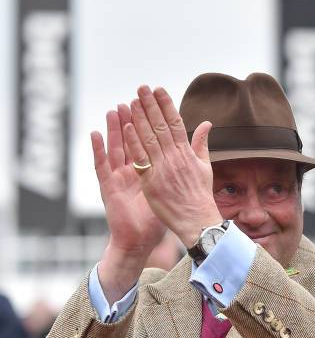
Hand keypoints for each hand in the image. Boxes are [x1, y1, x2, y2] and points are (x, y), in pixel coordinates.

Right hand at [91, 106, 166, 302]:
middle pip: (133, 140)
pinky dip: (97, 150)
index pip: (150, 140)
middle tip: (134, 98)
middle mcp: (131, 170)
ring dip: (114, 128)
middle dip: (134, 119)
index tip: (156, 104)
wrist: (140, 239)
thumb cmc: (156, 215)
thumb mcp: (172, 188)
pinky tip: (94, 134)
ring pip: (116, 148)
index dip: (153, 123)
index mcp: (148, 169)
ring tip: (114, 109)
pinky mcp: (108, 187)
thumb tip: (196, 154)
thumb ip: (184, 166)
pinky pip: (100, 166)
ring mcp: (118, 177)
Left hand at [123, 85, 221, 247]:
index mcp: (187, 153)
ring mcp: (162, 169)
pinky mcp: (151, 181)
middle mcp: (175, 158)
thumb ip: (202, 143)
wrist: (196, 220)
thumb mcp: (204, 166)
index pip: (175, 122)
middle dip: (150, 105)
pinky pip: (141, 159)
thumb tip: (206, 123)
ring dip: (140, 118)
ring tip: (132, 101)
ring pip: (149, 138)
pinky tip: (127, 127)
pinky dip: (134, 142)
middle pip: (160, 126)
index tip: (158, 90)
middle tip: (141, 88)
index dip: (166, 105)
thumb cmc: (200, 195)